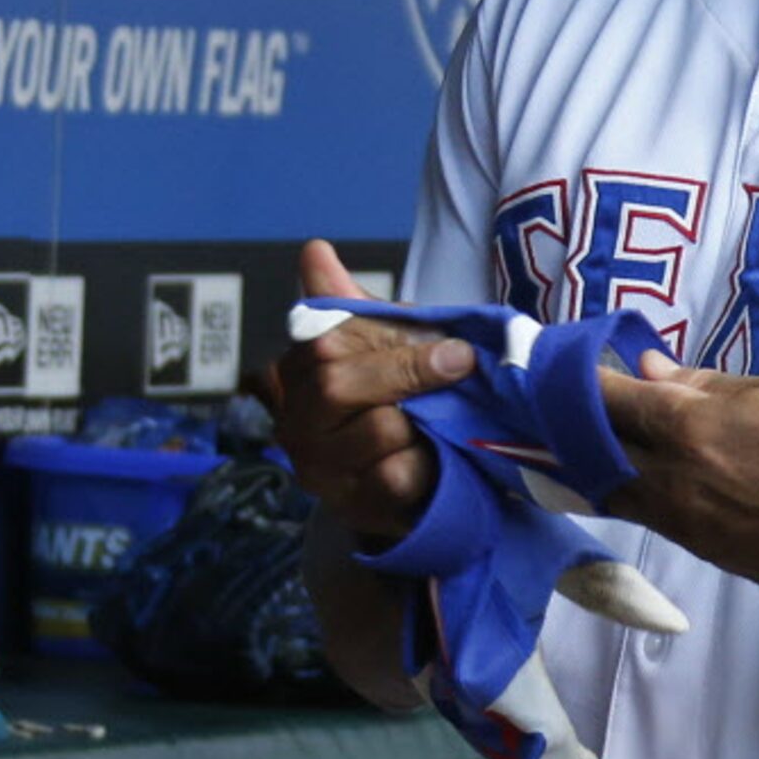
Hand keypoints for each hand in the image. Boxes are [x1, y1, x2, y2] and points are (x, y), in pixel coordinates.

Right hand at [268, 240, 472, 537]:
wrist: (409, 479)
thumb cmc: (390, 397)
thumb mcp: (377, 346)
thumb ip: (348, 304)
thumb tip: (314, 250)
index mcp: (299, 377)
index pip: (325, 348)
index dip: (393, 347)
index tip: (453, 347)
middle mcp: (298, 424)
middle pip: (336, 388)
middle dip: (408, 376)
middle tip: (460, 371)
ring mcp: (320, 471)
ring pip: (373, 433)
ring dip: (422, 424)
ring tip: (443, 421)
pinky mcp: (351, 508)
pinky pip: (391, 479)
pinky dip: (425, 466)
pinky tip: (439, 461)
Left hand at [599, 353, 758, 604]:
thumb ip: (708, 386)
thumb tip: (651, 372)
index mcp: (690, 429)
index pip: (608, 401)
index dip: (580, 383)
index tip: (570, 368)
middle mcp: (673, 482)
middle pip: (598, 455)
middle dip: (579, 427)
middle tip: (574, 407)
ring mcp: (687, 527)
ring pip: (621, 496)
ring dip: (606, 468)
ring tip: (605, 444)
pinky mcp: (708, 558)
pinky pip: (658, 521)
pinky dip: (643, 497)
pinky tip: (655, 480)